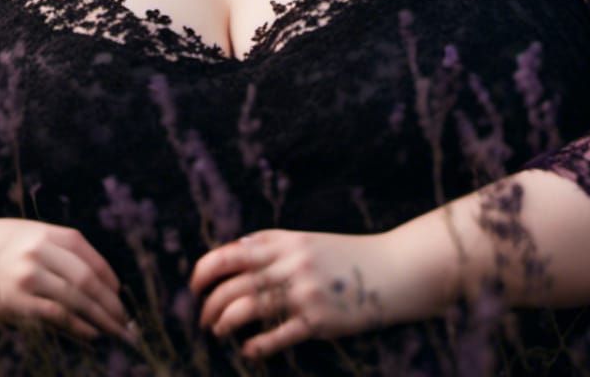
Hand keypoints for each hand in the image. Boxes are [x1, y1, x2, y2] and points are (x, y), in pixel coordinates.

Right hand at [0, 217, 137, 345]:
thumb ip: (59, 253)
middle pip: (86, 279)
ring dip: (100, 317)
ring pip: (75, 297)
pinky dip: (77, 325)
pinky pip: (56, 314)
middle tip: (124, 320)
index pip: (88, 256)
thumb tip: (96, 284)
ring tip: (114, 331)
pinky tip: (91, 334)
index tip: (119, 295)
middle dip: (109, 302)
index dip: (108, 277)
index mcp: (47, 233)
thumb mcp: (29, 237)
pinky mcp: (15, 299)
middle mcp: (40, 250)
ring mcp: (27, 274)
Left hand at [189, 229, 397, 359]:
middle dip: (209, 302)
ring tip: (218, 331)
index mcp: (285, 240)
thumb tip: (236, 250)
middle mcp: (291, 262)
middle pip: (233, 282)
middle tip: (203, 318)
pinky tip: (248, 350)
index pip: (231, 252)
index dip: (205, 269)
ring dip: (224, 322)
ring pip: (247, 307)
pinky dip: (255, 345)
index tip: (195, 285)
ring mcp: (304, 292)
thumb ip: (273, 245)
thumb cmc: (347, 257)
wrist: (395, 269)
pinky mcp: (319, 320)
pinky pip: (276, 335)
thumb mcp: (307, 241)